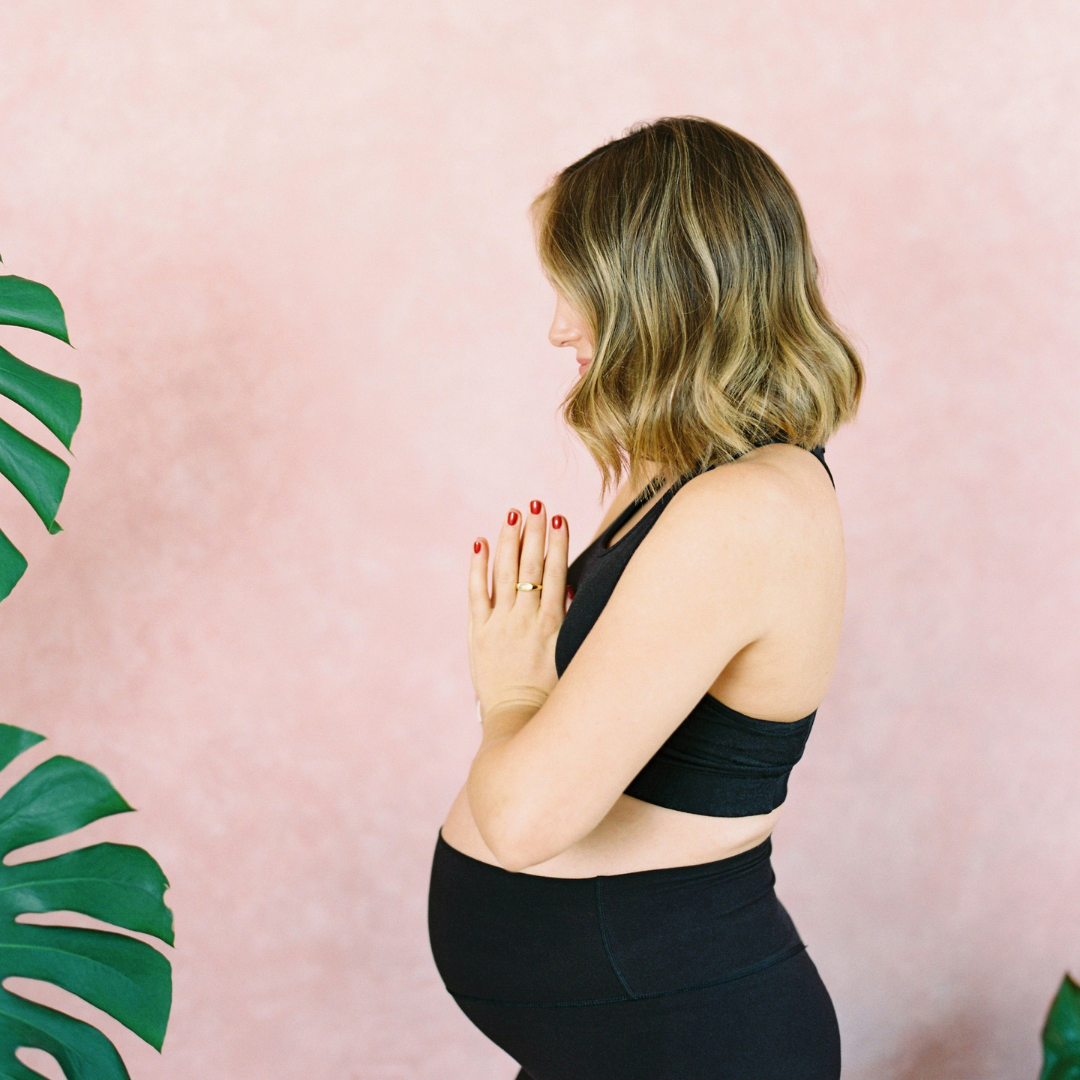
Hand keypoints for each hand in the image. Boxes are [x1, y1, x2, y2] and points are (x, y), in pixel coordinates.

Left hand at [468, 501, 568, 720]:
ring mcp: (500, 624)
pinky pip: (476, 593)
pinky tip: (480, 543)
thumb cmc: (552, 692)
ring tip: (513, 514)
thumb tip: (570, 586)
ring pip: (504, 573)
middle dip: (534, 532)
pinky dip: (477, 567)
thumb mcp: (571, 655)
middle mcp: (525, 619)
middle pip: (531, 566)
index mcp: (553, 624)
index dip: (557, 543)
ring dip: (509, 541)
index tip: (558, 517)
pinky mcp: (478, 633)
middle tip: (536, 504)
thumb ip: (570, 620)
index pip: (556, 573)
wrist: (518, 719)